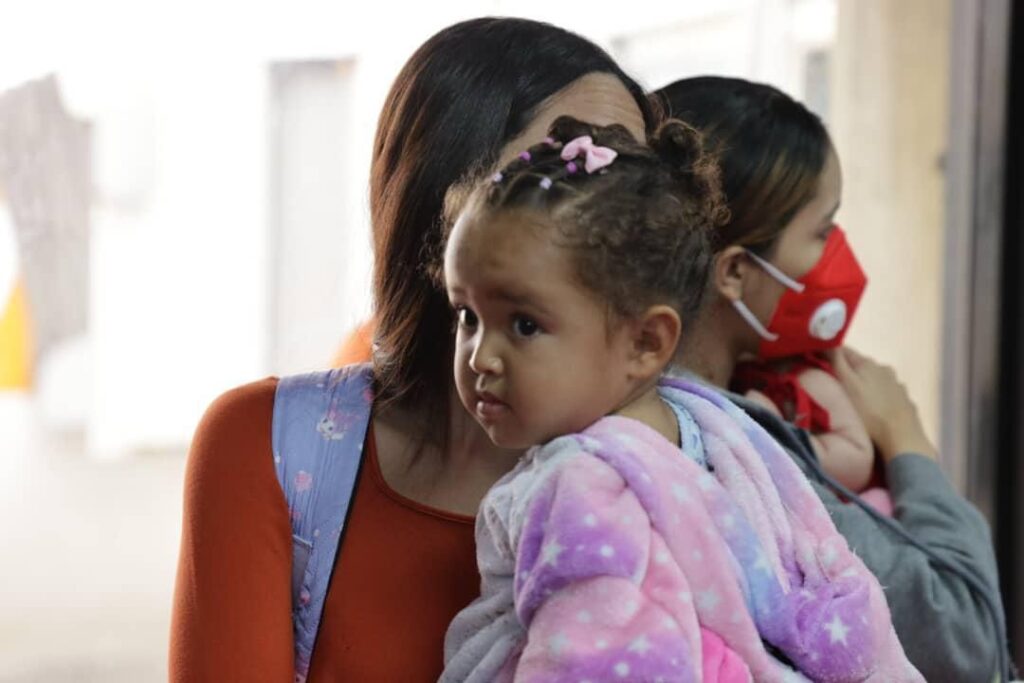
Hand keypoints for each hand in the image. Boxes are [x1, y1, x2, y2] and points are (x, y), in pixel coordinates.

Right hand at [830, 347, 936, 461]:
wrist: (902, 439)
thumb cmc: (869, 413)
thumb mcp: (846, 384)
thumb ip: (836, 361)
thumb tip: (828, 341)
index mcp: (868, 363)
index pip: (843, 350)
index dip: (828, 354)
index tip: (815, 362)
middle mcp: (884, 369)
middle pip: (859, 365)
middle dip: (846, 371)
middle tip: (832, 385)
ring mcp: (897, 385)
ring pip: (873, 379)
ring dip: (863, 385)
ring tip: (853, 401)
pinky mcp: (905, 401)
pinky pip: (885, 394)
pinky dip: (877, 397)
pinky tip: (873, 410)